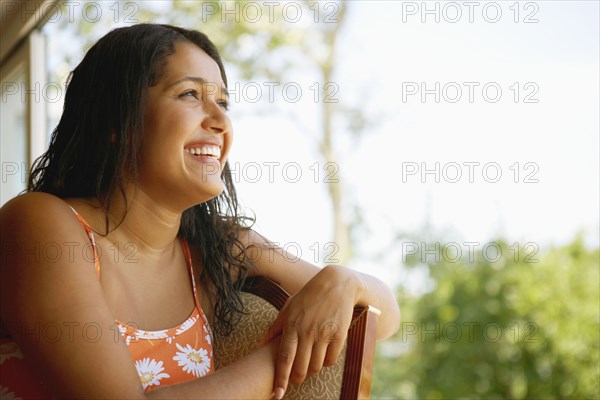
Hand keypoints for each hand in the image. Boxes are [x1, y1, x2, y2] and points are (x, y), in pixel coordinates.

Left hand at [260, 265, 362, 398]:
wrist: (337, 283)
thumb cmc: (310, 295)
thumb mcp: (289, 307)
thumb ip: (275, 327)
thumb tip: (260, 345)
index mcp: (293, 325)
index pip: (284, 358)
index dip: (280, 379)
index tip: (277, 394)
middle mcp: (308, 331)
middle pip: (300, 367)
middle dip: (297, 377)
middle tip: (296, 376)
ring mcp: (324, 334)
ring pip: (316, 366)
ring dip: (312, 369)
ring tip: (310, 362)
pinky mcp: (340, 335)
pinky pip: (331, 360)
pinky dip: (326, 361)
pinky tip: (323, 354)